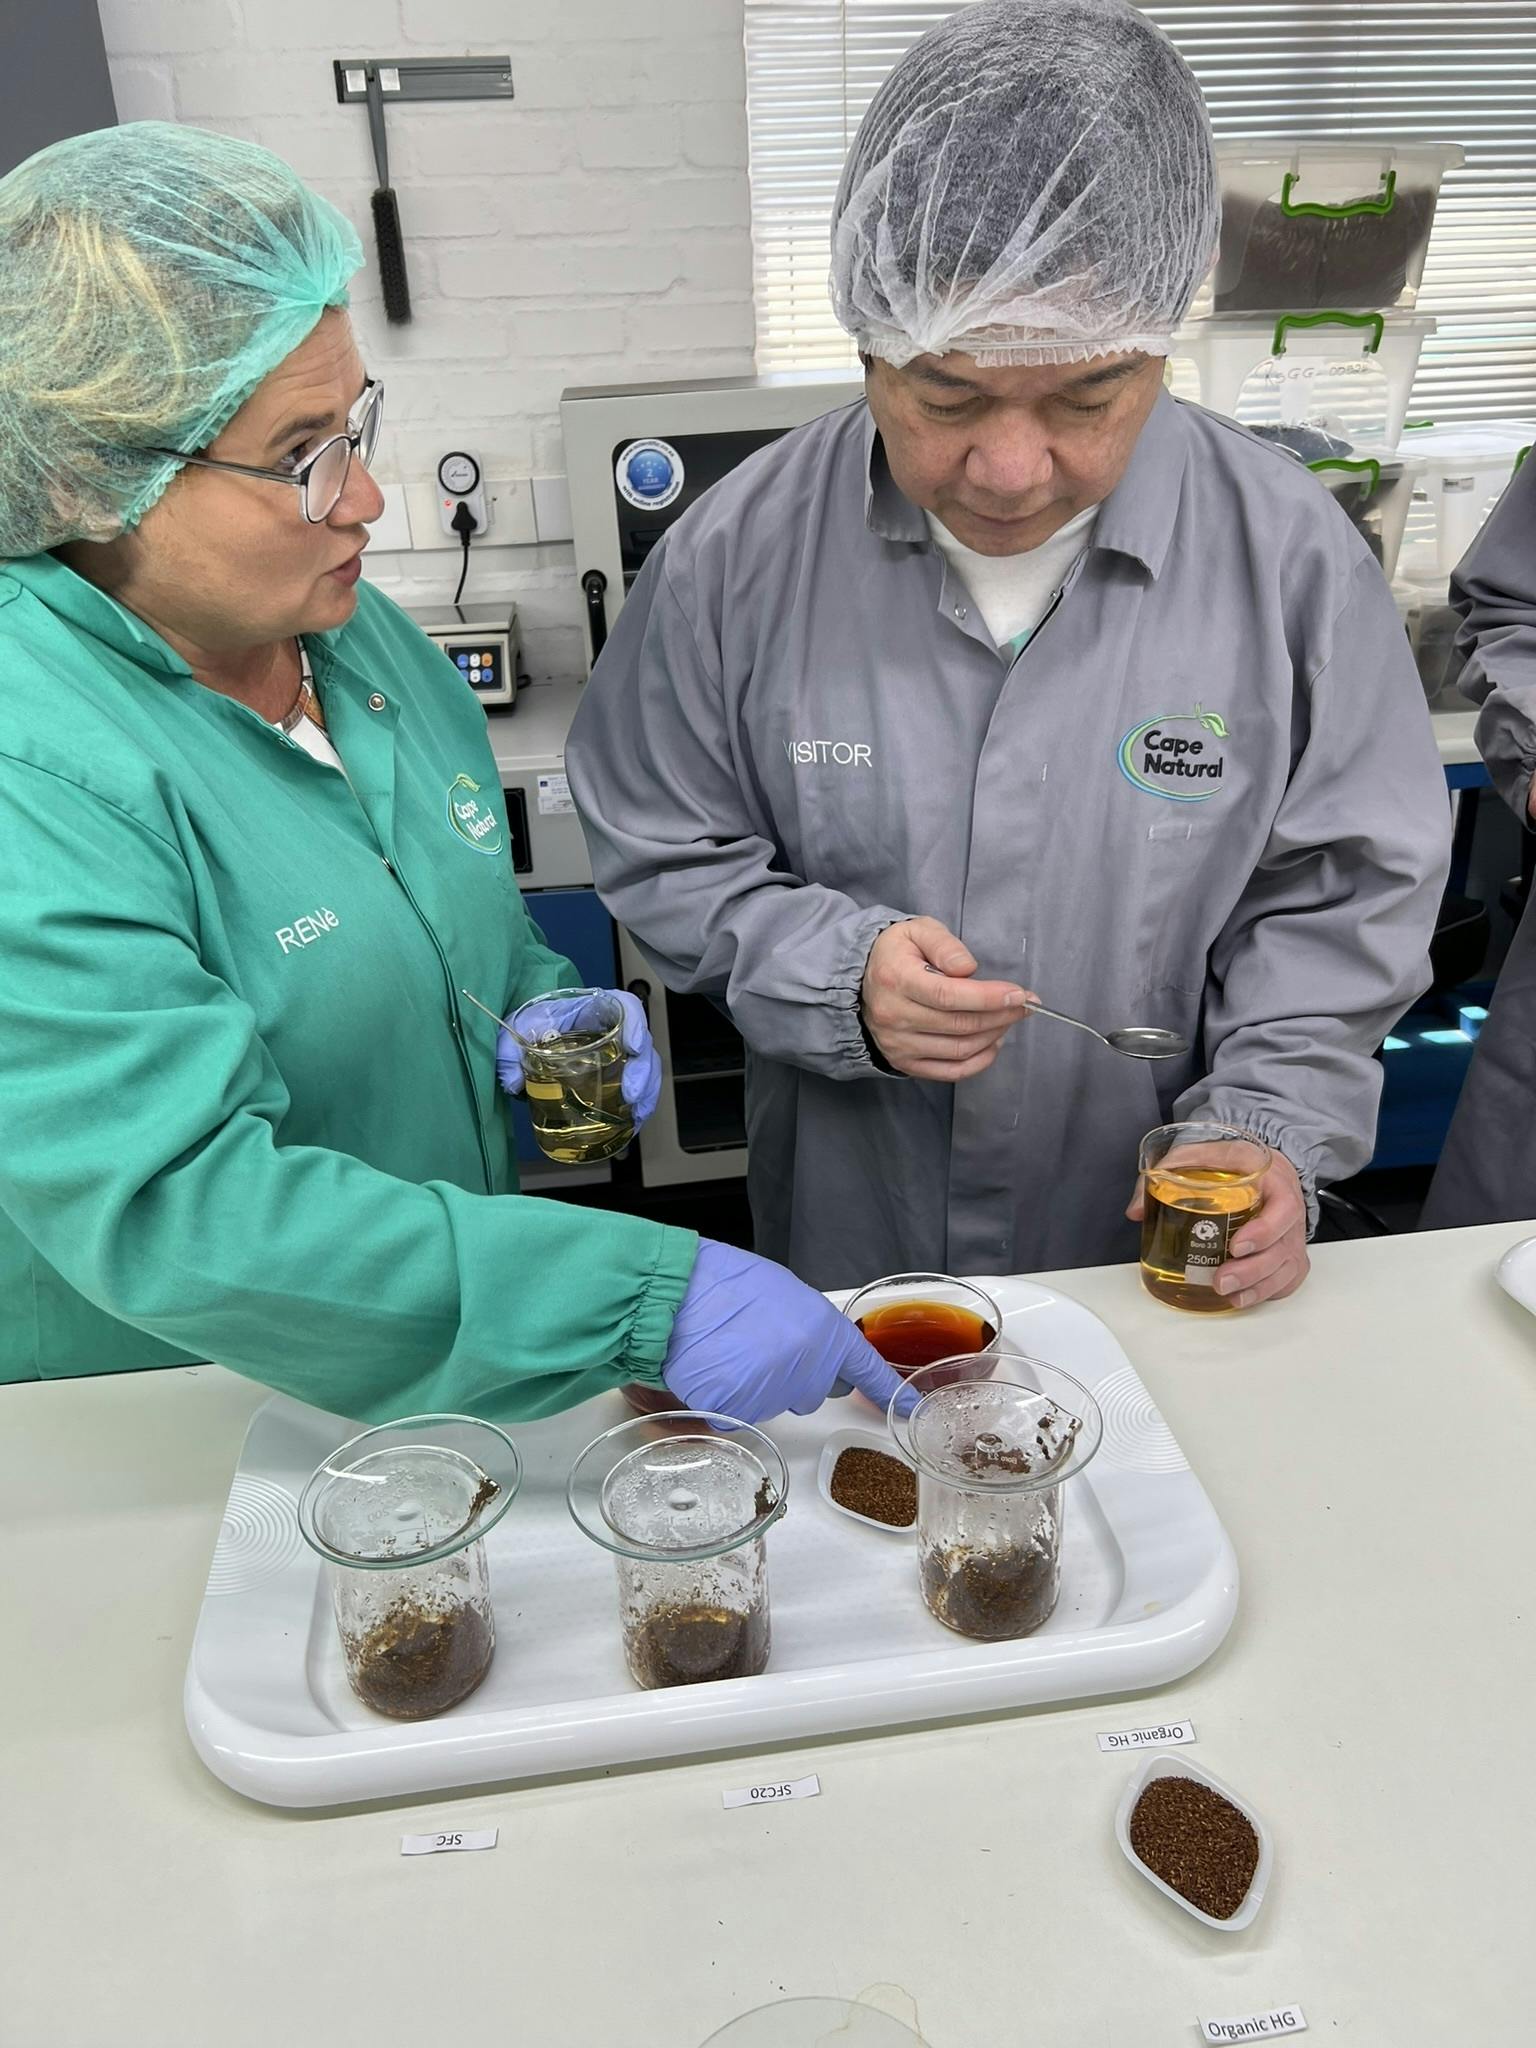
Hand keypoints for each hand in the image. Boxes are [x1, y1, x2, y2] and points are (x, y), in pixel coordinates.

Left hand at [495, 988, 661, 1125]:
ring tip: (636, 1114)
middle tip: (631, 1094)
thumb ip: (510, 1049)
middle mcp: (612, 1029)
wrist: (532, 1033)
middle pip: (642, 1043)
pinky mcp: (616, 1074)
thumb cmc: (532, 1023)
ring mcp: (617, 1052)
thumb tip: (512, 1081)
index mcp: (594, 1008)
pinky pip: (637, 1086)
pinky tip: (633, 1122)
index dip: (636, 1024)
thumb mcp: (519, 1026)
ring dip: (647, 1091)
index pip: (626, 1006)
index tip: (633, 1047)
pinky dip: (640, 1104)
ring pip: (646, 1067)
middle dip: (644, 1070)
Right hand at [659, 1239, 908, 1424]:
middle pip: (812, 1390)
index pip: (866, 1368)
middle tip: (759, 1345)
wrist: (676, 1292)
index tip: (909, 1408)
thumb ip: (810, 1329)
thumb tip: (811, 1350)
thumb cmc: (724, 1283)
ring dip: (755, 1385)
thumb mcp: (784, 1293)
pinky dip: (726, 1399)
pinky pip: (740, 1414)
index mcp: (824, 1331)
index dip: (889, 1390)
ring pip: (773, 1402)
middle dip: (792, 1374)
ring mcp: (774, 1393)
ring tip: (729, 1349)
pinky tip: (714, 1368)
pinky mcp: (740, 1412)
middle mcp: (807, 1368)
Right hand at [860, 918, 1031, 1080]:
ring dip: (994, 1036)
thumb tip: (968, 969)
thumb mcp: (918, 931)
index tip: (1019, 994)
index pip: (948, 996)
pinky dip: (979, 1061)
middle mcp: (894, 1016)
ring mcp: (898, 1044)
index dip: (988, 998)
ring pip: (959, 1049)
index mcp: (896, 979)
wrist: (860, 982)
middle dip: (1001, 1015)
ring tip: (1009, 1019)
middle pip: (959, 1025)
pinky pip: (950, 1071)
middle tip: (1023, 1005)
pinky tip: (993, 1043)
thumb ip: (945, 945)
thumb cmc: (896, 953)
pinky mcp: (904, 1062)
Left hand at [1127, 1146, 1309, 1309]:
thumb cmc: (1237, 1163)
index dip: (1264, 1231)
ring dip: (1256, 1287)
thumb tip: (1136, 1209)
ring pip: (1284, 1269)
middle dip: (1252, 1270)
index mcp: (1276, 1184)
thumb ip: (1171, 1170)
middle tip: (1221, 1279)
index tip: (1236, 1246)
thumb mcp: (1206, 1153)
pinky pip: (1285, 1281)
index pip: (1283, 1210)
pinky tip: (1240, 1298)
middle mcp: (1290, 1214)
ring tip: (1227, 1294)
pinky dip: (1265, 1293)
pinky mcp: (1289, 1257)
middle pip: (1282, 1249)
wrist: (1267, 1168)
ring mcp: (1291, 1238)